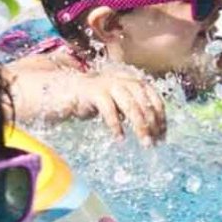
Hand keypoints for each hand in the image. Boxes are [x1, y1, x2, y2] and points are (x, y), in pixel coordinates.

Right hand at [5, 55, 165, 145]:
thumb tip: (148, 127)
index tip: (163, 134)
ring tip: (144, 143)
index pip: (153, 96)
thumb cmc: (87, 99)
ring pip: (132, 105)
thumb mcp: (112, 103)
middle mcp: (121, 78)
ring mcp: (107, 83)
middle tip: (155, 143)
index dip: (160, 116)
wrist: (58, 89)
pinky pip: (110, 109)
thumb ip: (128, 108)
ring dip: (140, 126)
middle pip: (145, 101)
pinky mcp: (93, 91)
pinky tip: (119, 139)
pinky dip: (116, 125)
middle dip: (153, 124)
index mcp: (129, 79)